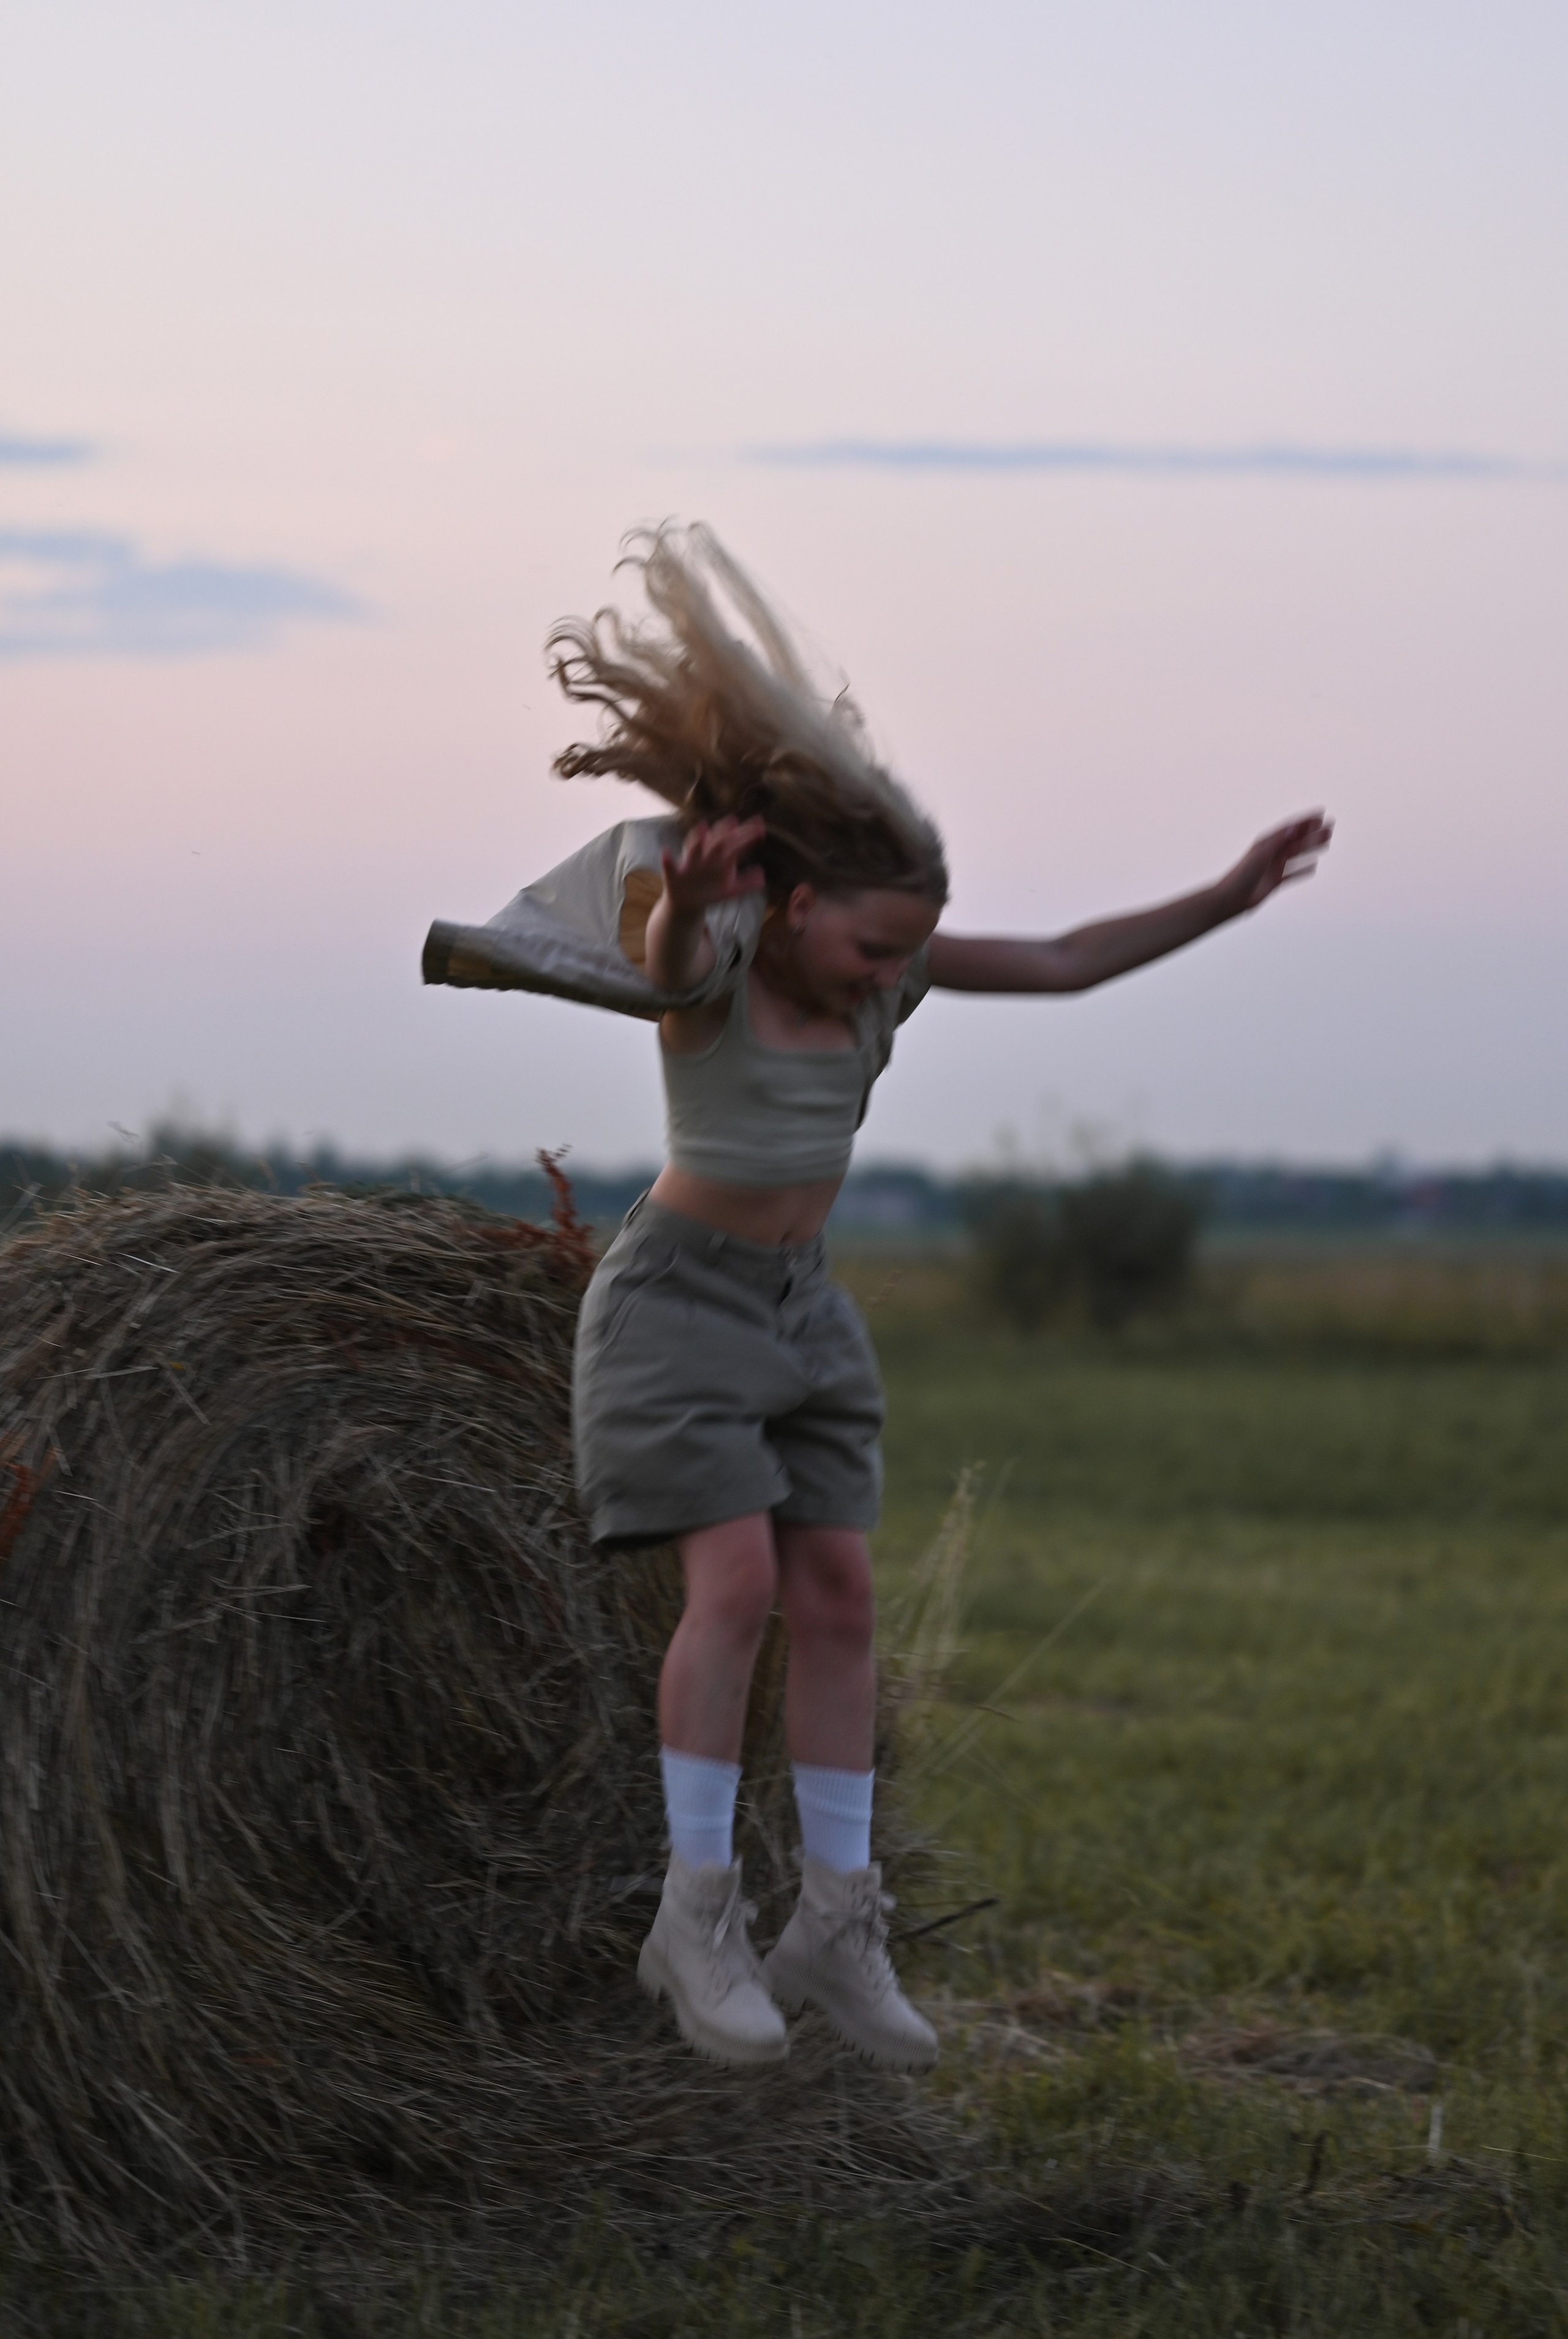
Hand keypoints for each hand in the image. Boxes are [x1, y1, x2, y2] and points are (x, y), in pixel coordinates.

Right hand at [659, 816, 767, 915]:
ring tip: (702, 826)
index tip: (760, 825)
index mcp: (719, 858)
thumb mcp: (728, 890)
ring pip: (693, 850)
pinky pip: (670, 867)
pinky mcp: (674, 876)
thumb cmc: (709, 892)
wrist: (687, 905)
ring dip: (697, 838)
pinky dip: (667, 860)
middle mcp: (705, 857)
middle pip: (717, 843)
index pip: (734, 843)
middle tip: (735, 820)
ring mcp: (689, 865)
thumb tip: (761, 875)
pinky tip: (665, 853)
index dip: (746, 834)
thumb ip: (745, 884)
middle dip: (727, 832)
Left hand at [1217, 812, 1332, 915]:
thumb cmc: (1241, 875)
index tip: (1321, 812)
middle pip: (1297, 839)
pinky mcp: (1275, 881)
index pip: (1290, 827)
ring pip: (1298, 854)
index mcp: (1267, 842)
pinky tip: (1314, 867)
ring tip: (1327, 841)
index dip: (1306, 819)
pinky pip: (1293, 873)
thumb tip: (1294, 828)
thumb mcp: (1261, 854)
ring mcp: (1274, 866)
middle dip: (1313, 831)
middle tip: (1331, 825)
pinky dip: (1303, 870)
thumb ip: (1278, 841)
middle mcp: (1271, 852)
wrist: (1231, 898)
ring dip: (1312, 847)